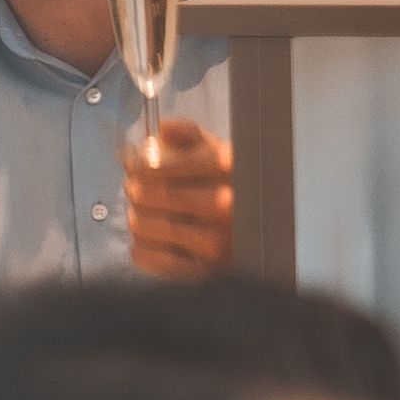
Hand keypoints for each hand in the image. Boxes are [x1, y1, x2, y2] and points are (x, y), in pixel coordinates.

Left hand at [123, 116, 237, 277]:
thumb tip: (164, 128)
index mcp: (229, 167)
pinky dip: (140, 247)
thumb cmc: (237, 190)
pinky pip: (146, 257)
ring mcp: (215, 241)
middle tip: (137, 189)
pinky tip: (153, 239)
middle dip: (134, 189)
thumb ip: (191, 136)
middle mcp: (225, 204)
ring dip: (136, 218)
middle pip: (145, 193)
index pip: (156, 163)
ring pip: (141, 225)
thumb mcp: (222, 154)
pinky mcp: (203, 271)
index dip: (135, 162)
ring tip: (147, 215)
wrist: (266, 238)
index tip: (133, 163)